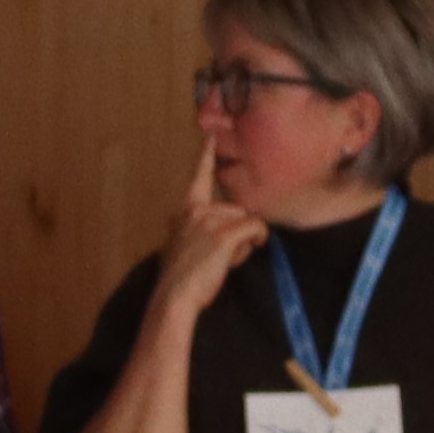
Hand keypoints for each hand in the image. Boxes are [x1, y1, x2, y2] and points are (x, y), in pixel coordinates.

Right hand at [156, 144, 269, 312]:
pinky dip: (258, 237)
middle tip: (222, 256)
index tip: (210, 135)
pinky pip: (254, 227)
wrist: (174, 297)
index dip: (206, 158)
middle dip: (238, 230)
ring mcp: (208, 221)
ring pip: (246, 219)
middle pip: (235, 209)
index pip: (199, 179)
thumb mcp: (182, 246)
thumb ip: (197, 232)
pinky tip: (254, 246)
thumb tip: (227, 232)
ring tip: (225, 260)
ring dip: (246, 239)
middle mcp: (195, 211)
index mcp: (184, 212)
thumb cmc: (181, 279)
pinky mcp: (222, 235)